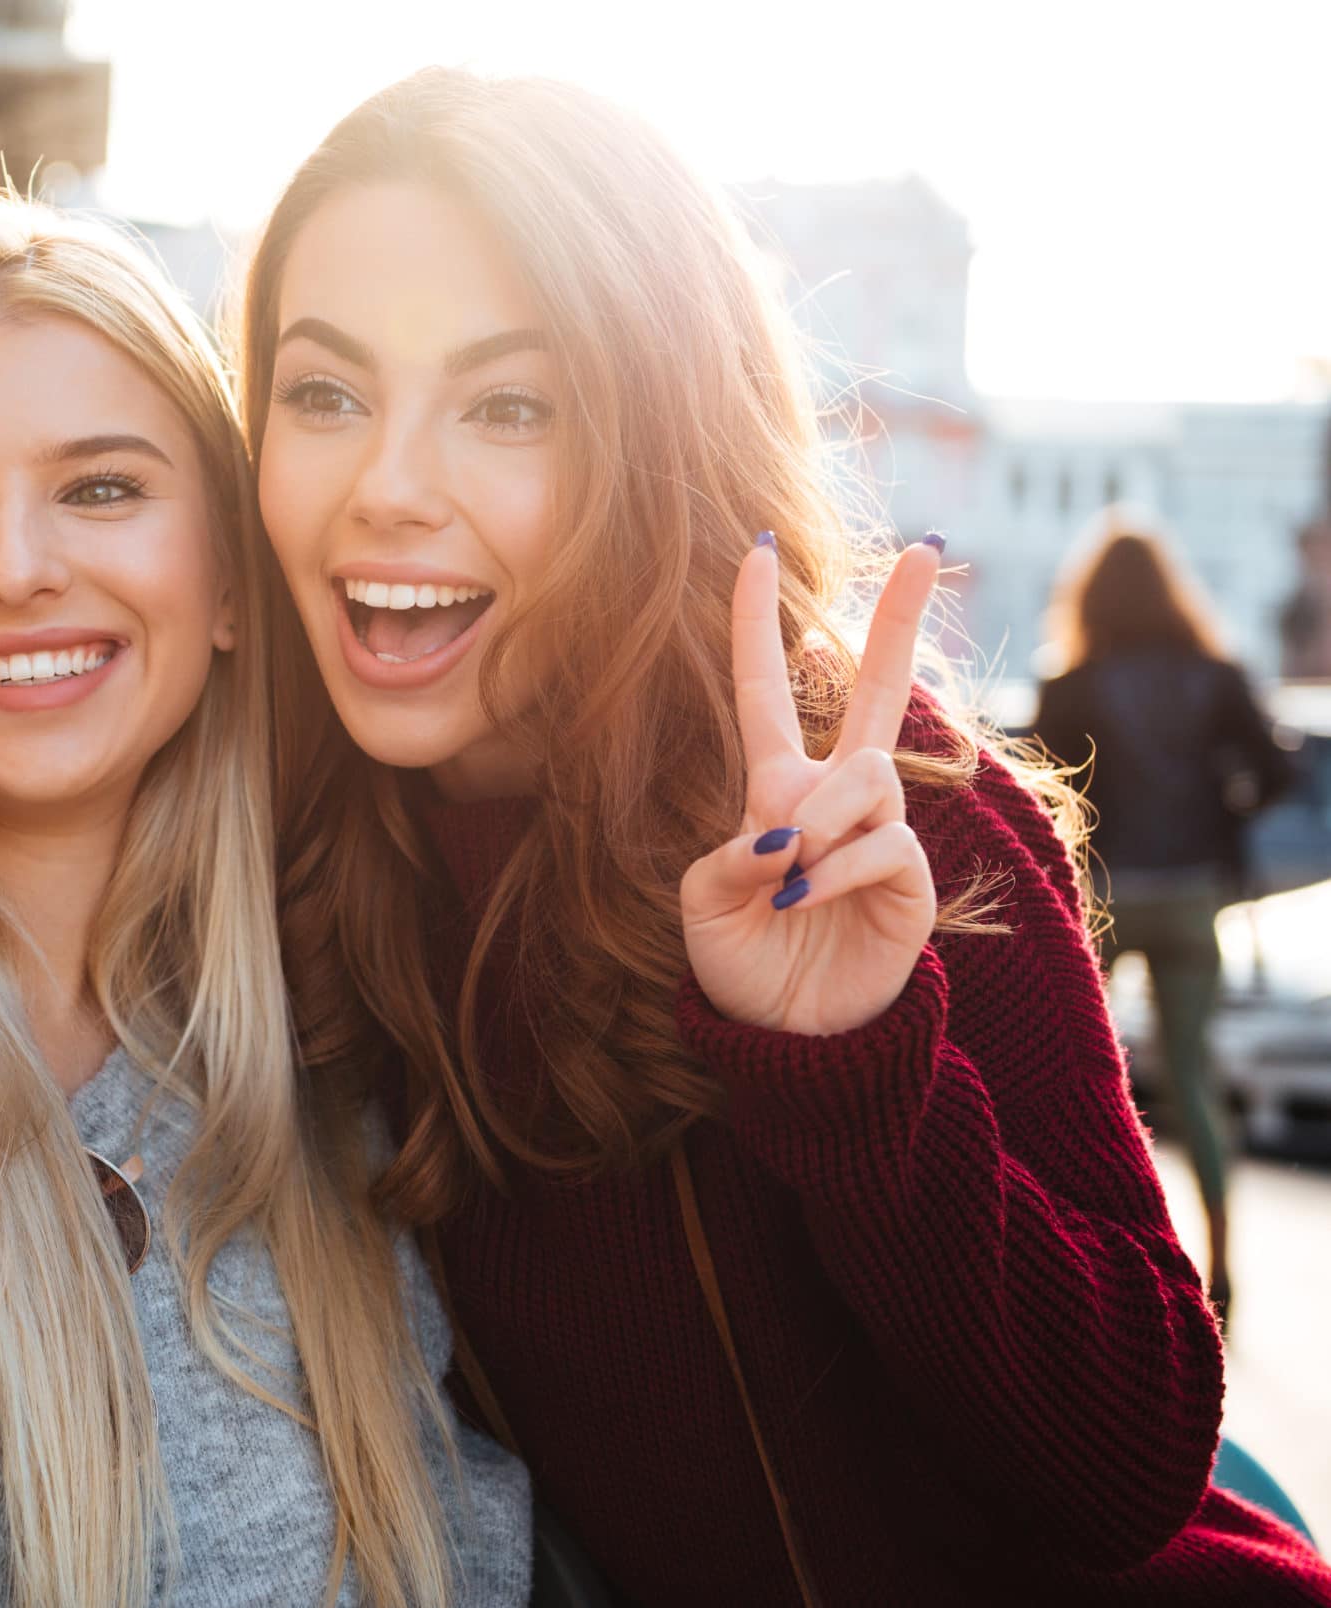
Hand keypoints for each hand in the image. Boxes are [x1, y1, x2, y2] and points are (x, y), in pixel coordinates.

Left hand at [679, 536, 940, 1035]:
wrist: (790, 1034)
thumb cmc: (742, 966)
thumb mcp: (703, 906)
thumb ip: (730, 858)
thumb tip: (788, 830)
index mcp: (775, 789)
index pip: (766, 690)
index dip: (758, 623)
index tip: (757, 549)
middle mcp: (835, 799)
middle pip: (880, 692)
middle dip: (902, 620)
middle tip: (930, 549)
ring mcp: (880, 832)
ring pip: (867, 774)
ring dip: (821, 818)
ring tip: (790, 875)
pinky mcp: (912, 876)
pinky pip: (882, 842)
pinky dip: (835, 867)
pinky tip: (807, 898)